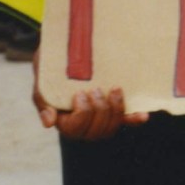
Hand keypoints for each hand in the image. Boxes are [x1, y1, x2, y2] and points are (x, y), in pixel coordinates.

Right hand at [33, 75, 147, 139]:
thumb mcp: (42, 82)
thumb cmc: (50, 69)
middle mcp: (83, 124)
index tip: (80, 93)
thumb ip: (42, 101)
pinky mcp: (114, 110)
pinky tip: (143, 116)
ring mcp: (100, 118)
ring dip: (116, 110)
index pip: (75, 129)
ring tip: (115, 90)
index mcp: (63, 121)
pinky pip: (126, 120)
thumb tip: (49, 123)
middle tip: (96, 89)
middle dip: (100, 110)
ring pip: (112, 127)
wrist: (66, 52)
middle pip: (96, 131)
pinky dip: (134, 119)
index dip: (82, 114)